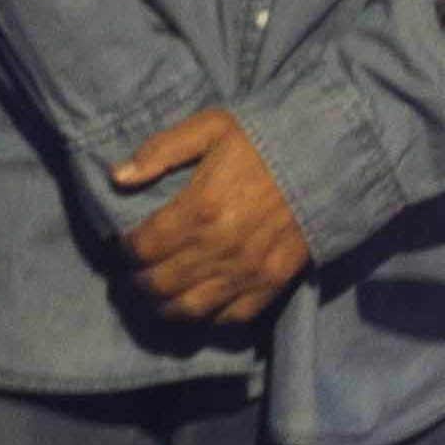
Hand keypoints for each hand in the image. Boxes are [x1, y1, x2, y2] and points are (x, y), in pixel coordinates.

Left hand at [112, 107, 311, 326]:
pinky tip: (200, 303)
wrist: (327, 155)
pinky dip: (209, 317)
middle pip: (160, 283)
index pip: (143, 246)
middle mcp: (219, 247)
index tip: (126, 243)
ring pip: (189, 309)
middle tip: (137, 272)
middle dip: (139, 281)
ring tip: (159, 295)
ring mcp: (247, 270)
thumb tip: (117, 177)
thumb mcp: (211, 127)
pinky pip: (231, 316)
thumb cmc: (264, 139)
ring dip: (165, 306)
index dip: (126, 249)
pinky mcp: (272, 283)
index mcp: (199, 208)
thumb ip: (161, 150)